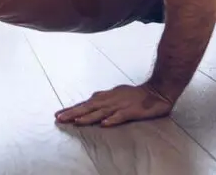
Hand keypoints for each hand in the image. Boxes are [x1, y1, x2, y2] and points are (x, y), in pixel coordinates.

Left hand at [54, 83, 172, 126]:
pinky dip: (112, 119)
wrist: (157, 91)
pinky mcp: (132, 111)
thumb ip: (104, 98)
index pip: (85, 104)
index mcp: (106, 97)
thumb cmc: (135, 94)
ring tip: (76, 121)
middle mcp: (110, 100)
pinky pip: (121, 116)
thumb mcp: (116, 93)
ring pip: (101, 111)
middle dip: (73, 112)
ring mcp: (120, 105)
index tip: (58, 114)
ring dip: (88, 117)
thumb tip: (91, 99)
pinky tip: (104, 124)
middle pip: (89, 107)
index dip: (72, 109)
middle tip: (59, 118)